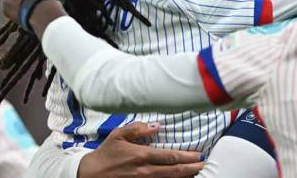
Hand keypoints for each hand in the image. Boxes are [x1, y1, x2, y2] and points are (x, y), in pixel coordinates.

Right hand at [78, 122, 203, 177]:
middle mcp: (146, 171)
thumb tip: (157, 126)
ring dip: (185, 177)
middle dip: (192, 169)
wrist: (91, 175)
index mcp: (142, 155)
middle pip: (175, 172)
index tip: (199, 155)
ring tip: (198, 173)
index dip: (187, 157)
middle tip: (205, 165)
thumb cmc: (106, 154)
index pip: (170, 157)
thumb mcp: (118, 135)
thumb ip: (138, 129)